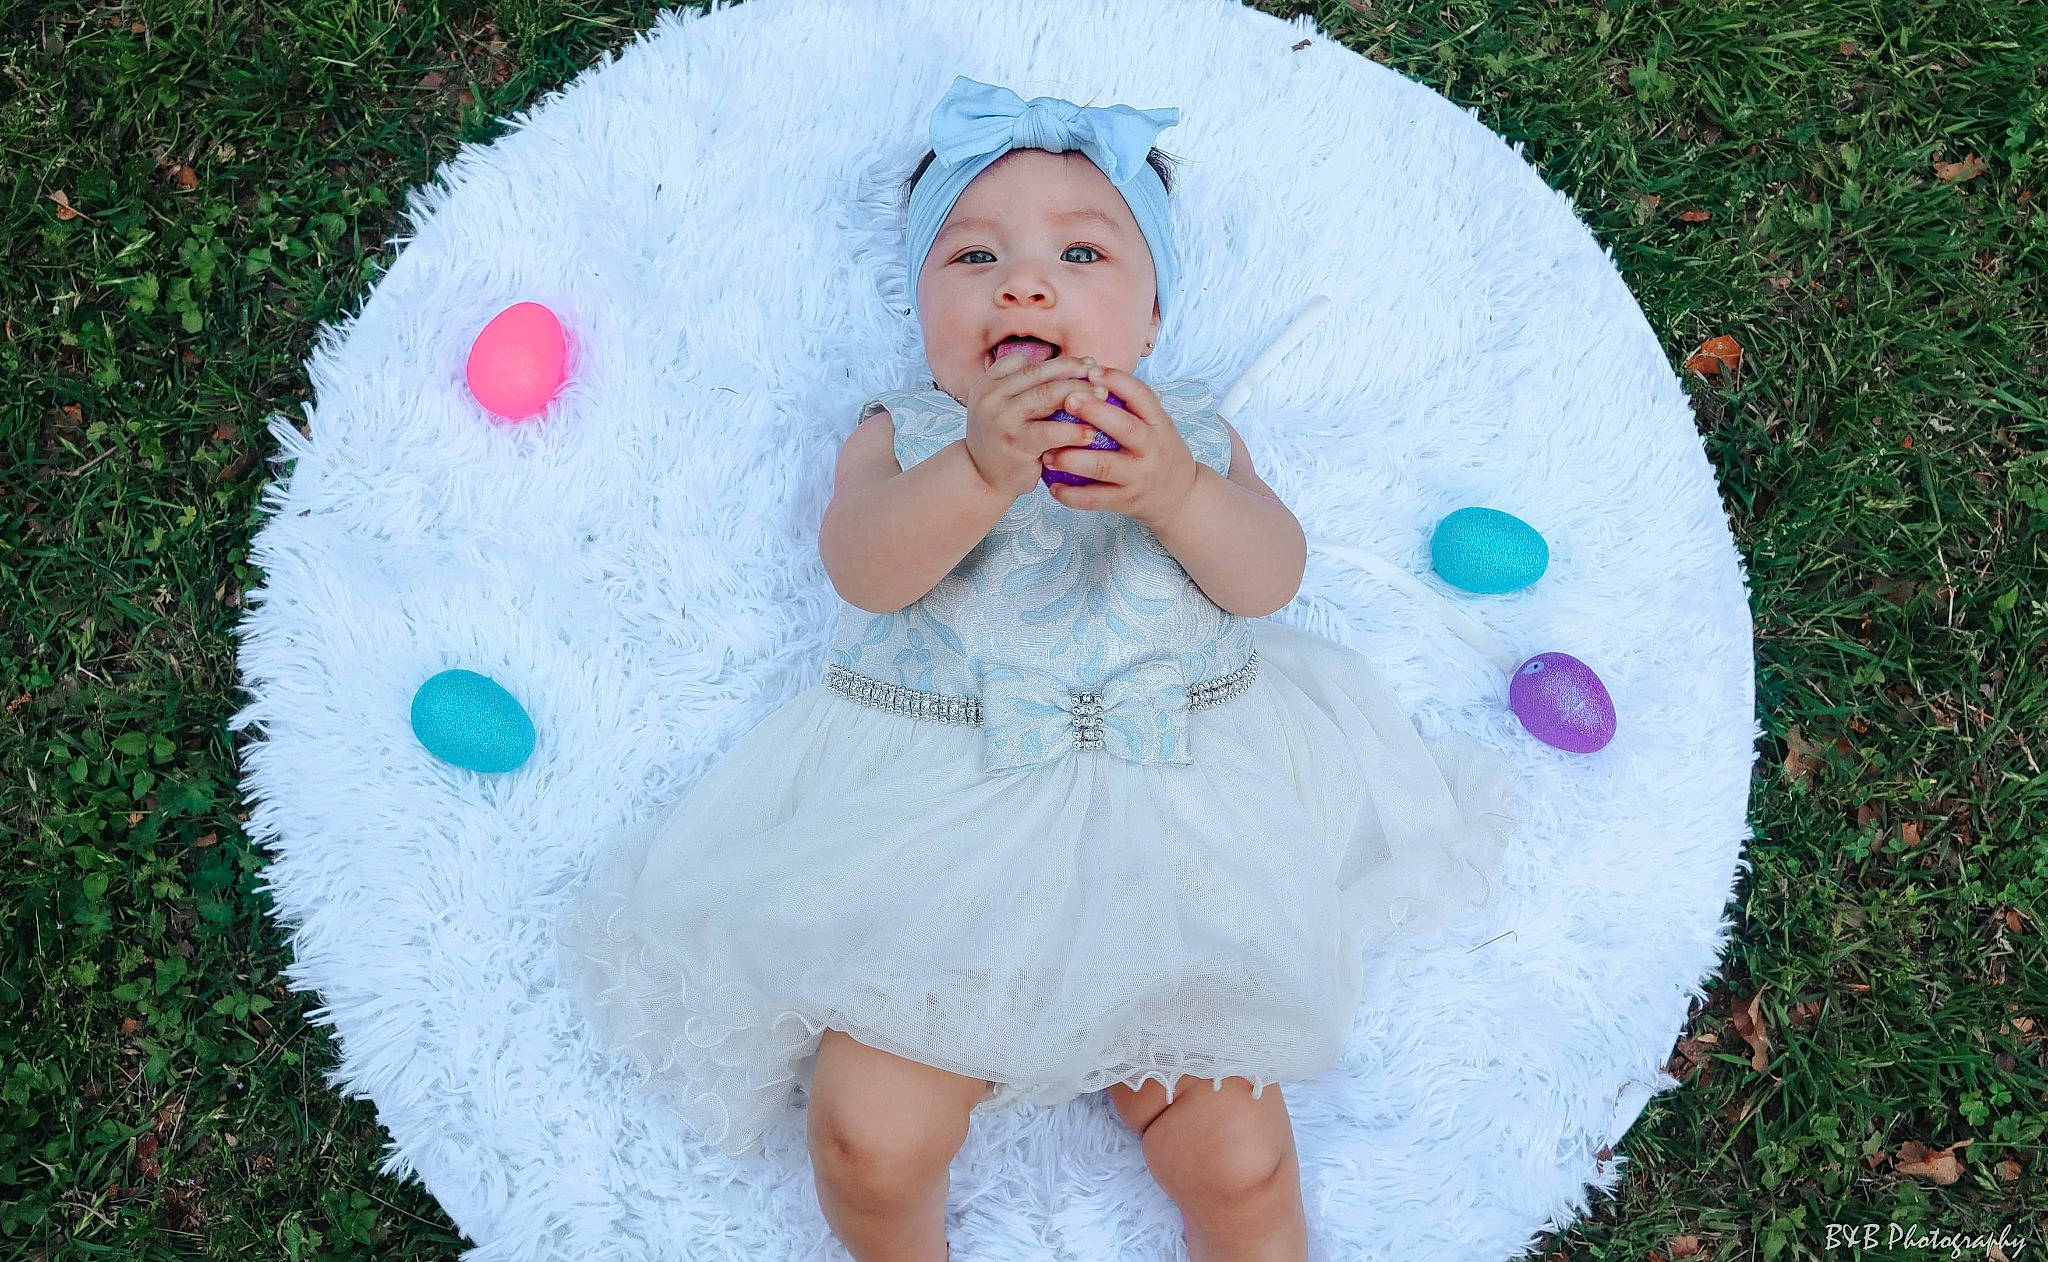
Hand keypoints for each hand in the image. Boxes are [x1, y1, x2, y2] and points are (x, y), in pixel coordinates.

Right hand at [962, 353, 1102, 497]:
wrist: (982, 478)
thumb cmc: (1004, 440)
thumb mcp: (1006, 407)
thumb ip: (1027, 389)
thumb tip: (1078, 368)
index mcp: (989, 382)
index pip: (1026, 361)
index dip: (1060, 361)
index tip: (1086, 364)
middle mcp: (991, 395)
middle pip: (1040, 374)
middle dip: (1074, 371)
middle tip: (1101, 375)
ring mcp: (1001, 418)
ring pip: (1047, 394)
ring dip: (1080, 393)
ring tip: (1104, 396)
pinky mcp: (1015, 442)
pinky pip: (1050, 431)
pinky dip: (1074, 430)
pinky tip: (1092, 433)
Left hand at [1040, 365, 1201, 530]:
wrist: (1181, 498)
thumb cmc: (1157, 452)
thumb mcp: (1156, 426)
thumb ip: (1130, 407)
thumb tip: (1086, 375)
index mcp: (1159, 424)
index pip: (1142, 396)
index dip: (1117, 381)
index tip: (1092, 371)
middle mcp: (1152, 448)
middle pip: (1124, 427)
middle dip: (1095, 412)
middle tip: (1067, 400)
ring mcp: (1140, 477)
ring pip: (1103, 466)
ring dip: (1072, 459)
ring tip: (1048, 453)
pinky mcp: (1127, 501)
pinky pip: (1095, 499)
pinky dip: (1072, 495)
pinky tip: (1053, 487)